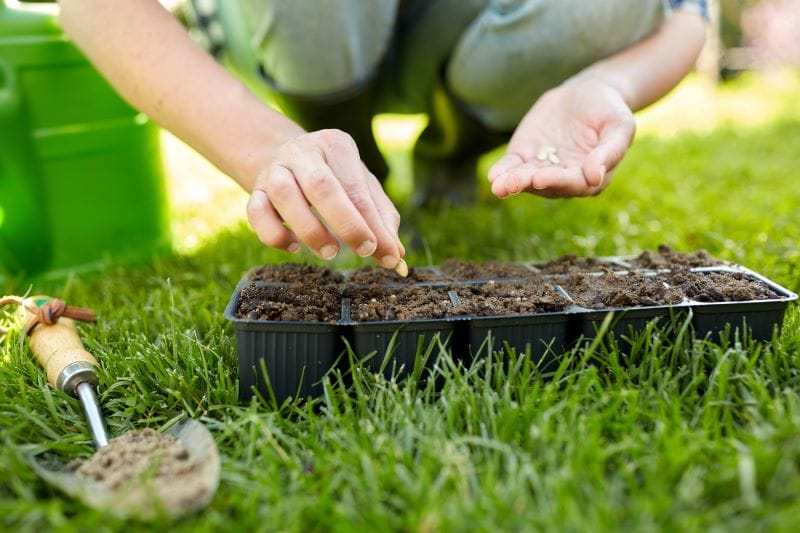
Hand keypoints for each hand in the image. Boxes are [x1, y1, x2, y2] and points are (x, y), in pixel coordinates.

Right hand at [246, 129, 403, 266]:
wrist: (284, 157)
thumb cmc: (334, 176)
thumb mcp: (363, 186)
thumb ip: (382, 218)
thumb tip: (396, 256)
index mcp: (335, 145)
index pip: (357, 188)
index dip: (374, 224)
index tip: (389, 255)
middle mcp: (301, 152)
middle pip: (322, 186)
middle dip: (347, 224)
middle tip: (364, 250)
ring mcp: (274, 170)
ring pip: (285, 197)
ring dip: (310, 230)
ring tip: (330, 251)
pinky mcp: (254, 190)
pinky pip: (256, 213)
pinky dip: (275, 235)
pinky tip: (294, 246)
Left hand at [488, 76, 635, 198]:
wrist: (587, 92)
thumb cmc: (609, 110)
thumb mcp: (619, 125)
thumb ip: (610, 151)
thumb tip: (594, 178)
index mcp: (591, 177)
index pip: (573, 184)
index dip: (557, 181)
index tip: (541, 177)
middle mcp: (565, 179)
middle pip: (546, 185)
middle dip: (529, 183)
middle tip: (513, 183)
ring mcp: (543, 168)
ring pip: (526, 180)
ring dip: (512, 183)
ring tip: (499, 185)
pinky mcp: (525, 156)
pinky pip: (512, 167)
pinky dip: (502, 172)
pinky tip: (493, 176)